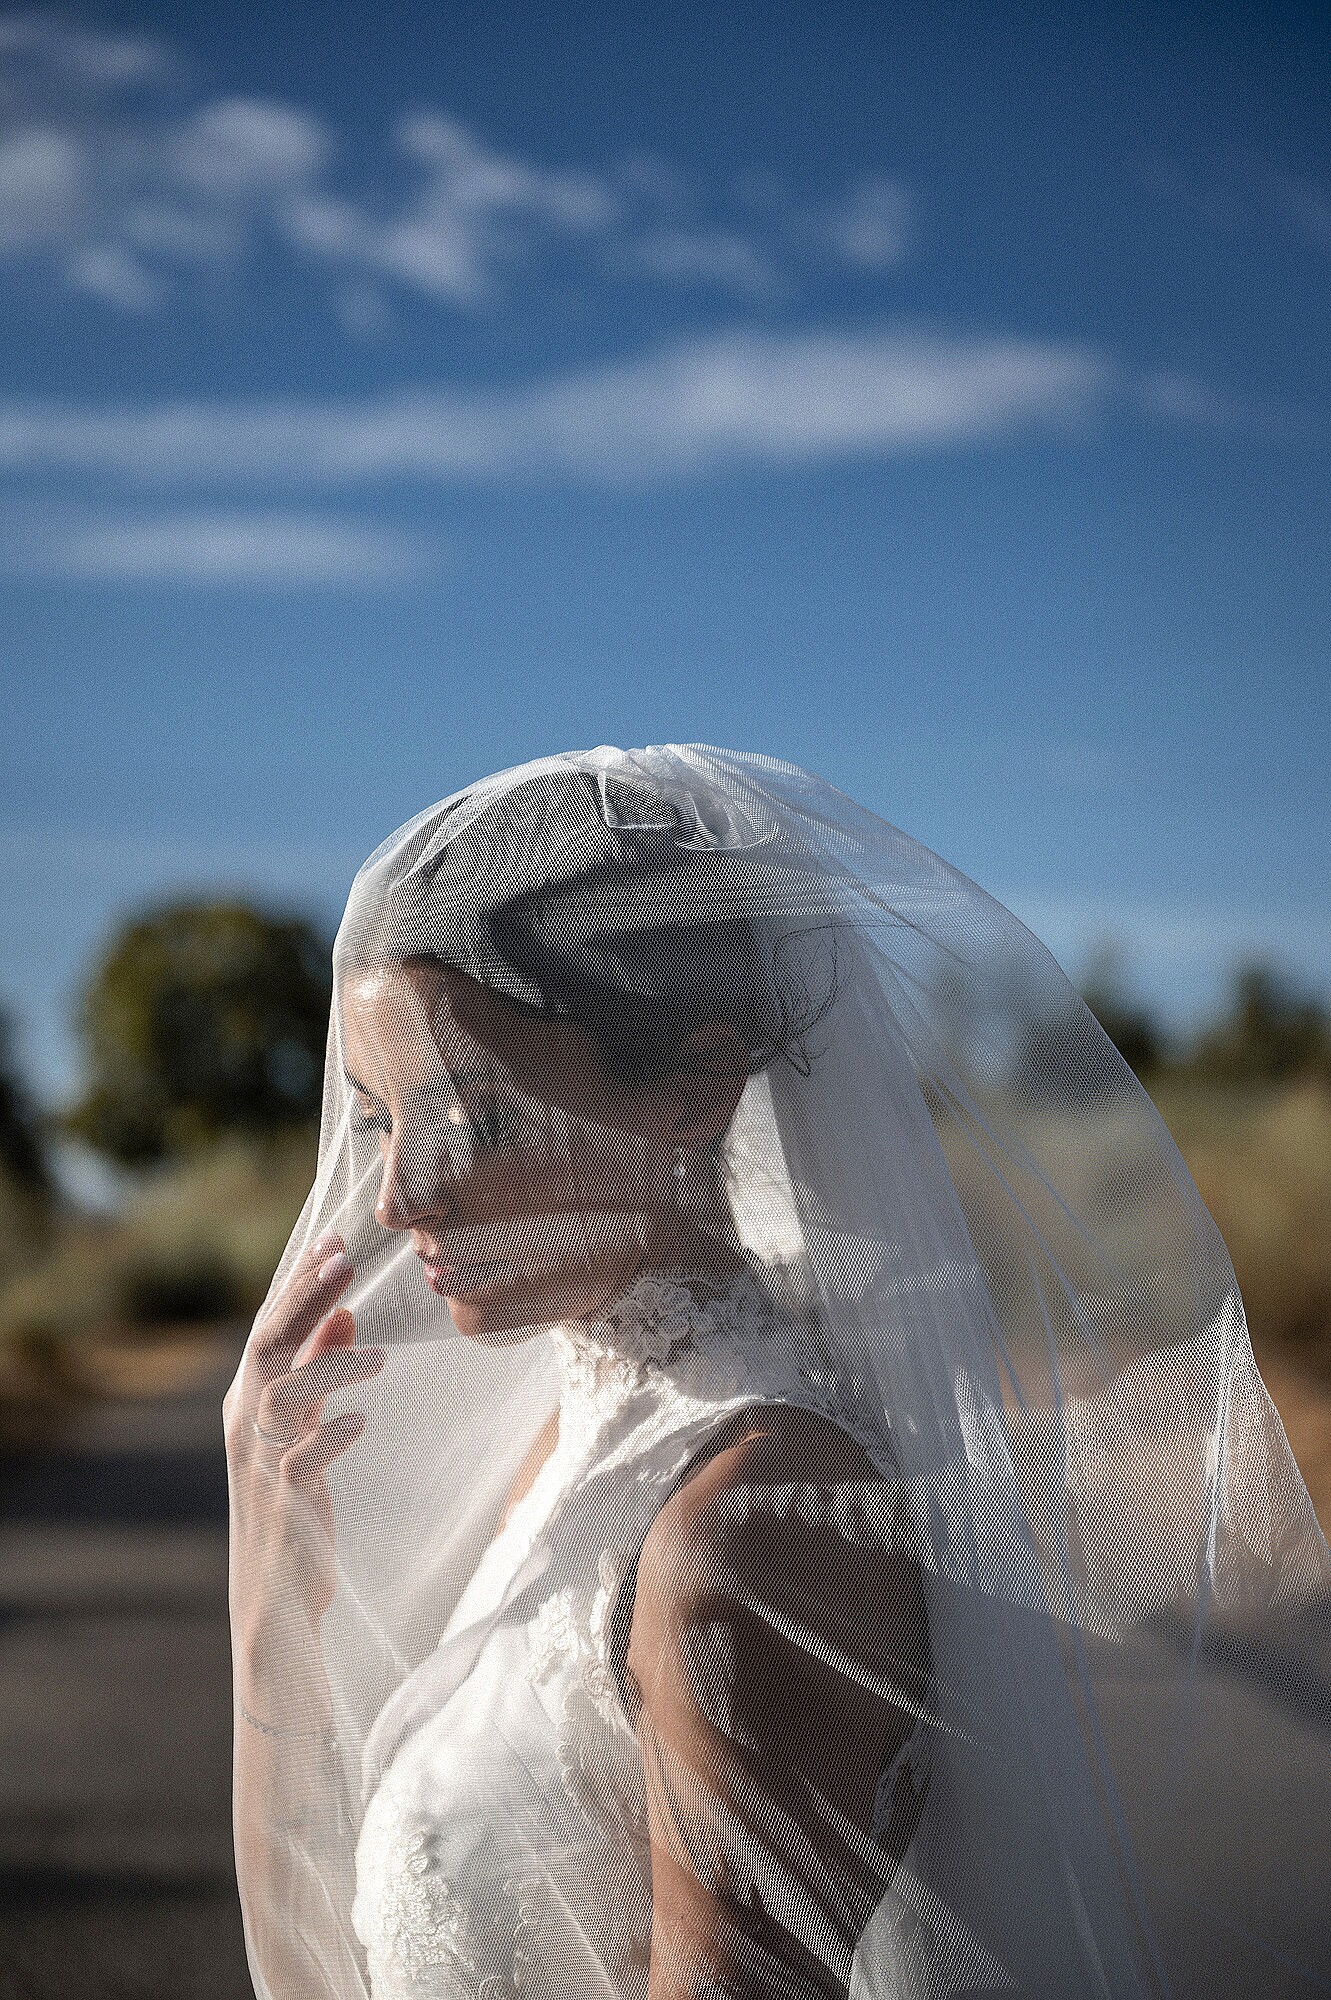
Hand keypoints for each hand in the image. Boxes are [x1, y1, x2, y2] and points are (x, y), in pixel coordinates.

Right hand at [224, 1232, 383, 1700]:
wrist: (276, 1594)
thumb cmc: (294, 1499)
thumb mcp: (306, 1426)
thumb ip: (318, 1369)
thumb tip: (343, 1312)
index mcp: (251, 1399)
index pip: (271, 1325)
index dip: (300, 1281)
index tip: (334, 1238)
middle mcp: (248, 1423)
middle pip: (269, 1345)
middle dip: (305, 1299)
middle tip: (347, 1259)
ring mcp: (263, 1462)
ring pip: (282, 1397)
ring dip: (327, 1368)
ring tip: (377, 1354)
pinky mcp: (285, 1502)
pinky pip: (303, 1461)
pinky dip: (331, 1437)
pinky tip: (360, 1423)